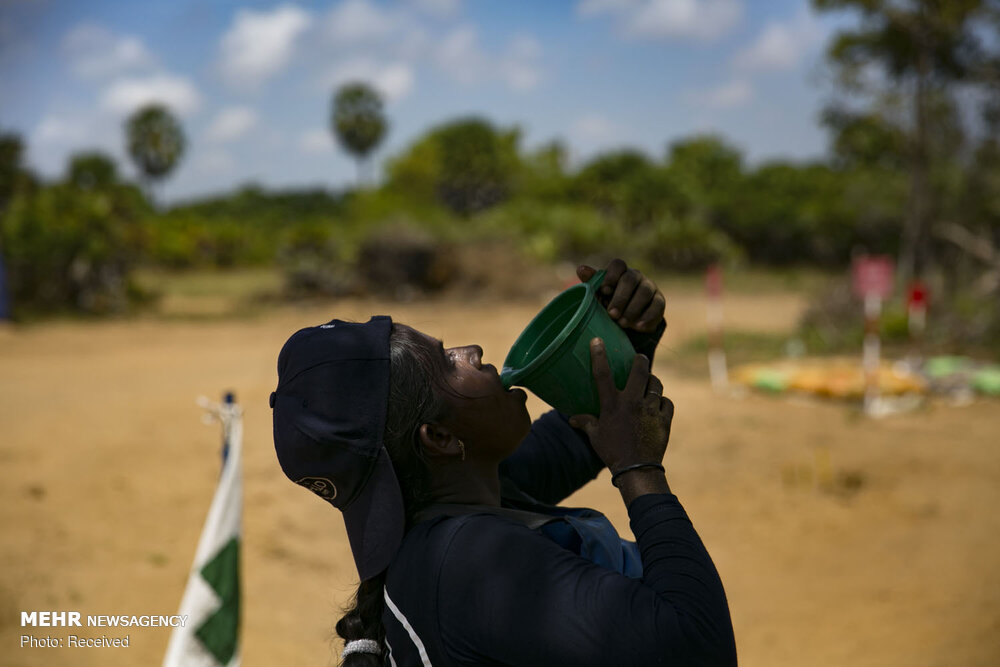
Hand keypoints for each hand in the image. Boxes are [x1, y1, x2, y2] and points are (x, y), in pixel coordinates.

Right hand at [568, 339, 673, 472]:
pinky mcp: (664, 419)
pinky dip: (663, 402)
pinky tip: (659, 405)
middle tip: (640, 358)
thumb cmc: (612, 452)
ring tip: (650, 383)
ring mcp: (650, 410)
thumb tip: (572, 419)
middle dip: (640, 361)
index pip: (603, 374)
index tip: (598, 340)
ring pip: (656, 385)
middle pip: (640, 371)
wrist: (637, 469)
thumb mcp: (596, 436)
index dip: (599, 355)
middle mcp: (632, 403)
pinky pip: (667, 403)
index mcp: (612, 405)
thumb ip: (586, 423)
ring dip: (653, 382)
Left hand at [577, 259, 664, 332]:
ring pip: (644, 292)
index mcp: (620, 272)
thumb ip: (592, 282)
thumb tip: (581, 269)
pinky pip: (657, 306)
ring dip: (633, 309)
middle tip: (612, 314)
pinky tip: (638, 326)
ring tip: (622, 324)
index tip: (604, 291)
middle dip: (621, 297)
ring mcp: (650, 287)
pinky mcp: (659, 301)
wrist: (629, 321)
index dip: (611, 276)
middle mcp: (636, 276)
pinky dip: (647, 317)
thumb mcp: (600, 296)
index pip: (618, 265)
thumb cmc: (610, 304)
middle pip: (631, 279)